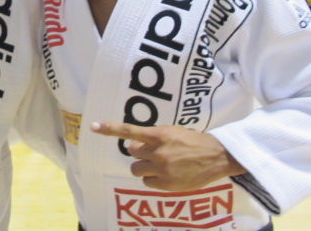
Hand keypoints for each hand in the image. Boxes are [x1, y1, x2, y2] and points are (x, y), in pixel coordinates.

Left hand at [91, 121, 244, 191]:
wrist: (217, 156)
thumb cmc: (194, 141)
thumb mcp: (173, 131)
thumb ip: (153, 137)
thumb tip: (133, 145)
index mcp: (158, 134)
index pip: (129, 130)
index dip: (110, 129)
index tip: (93, 126)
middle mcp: (157, 151)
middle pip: (132, 153)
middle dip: (139, 153)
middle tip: (154, 153)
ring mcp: (162, 168)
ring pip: (137, 169)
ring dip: (144, 167)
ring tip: (160, 164)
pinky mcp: (167, 183)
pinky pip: (148, 182)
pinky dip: (153, 179)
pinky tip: (167, 174)